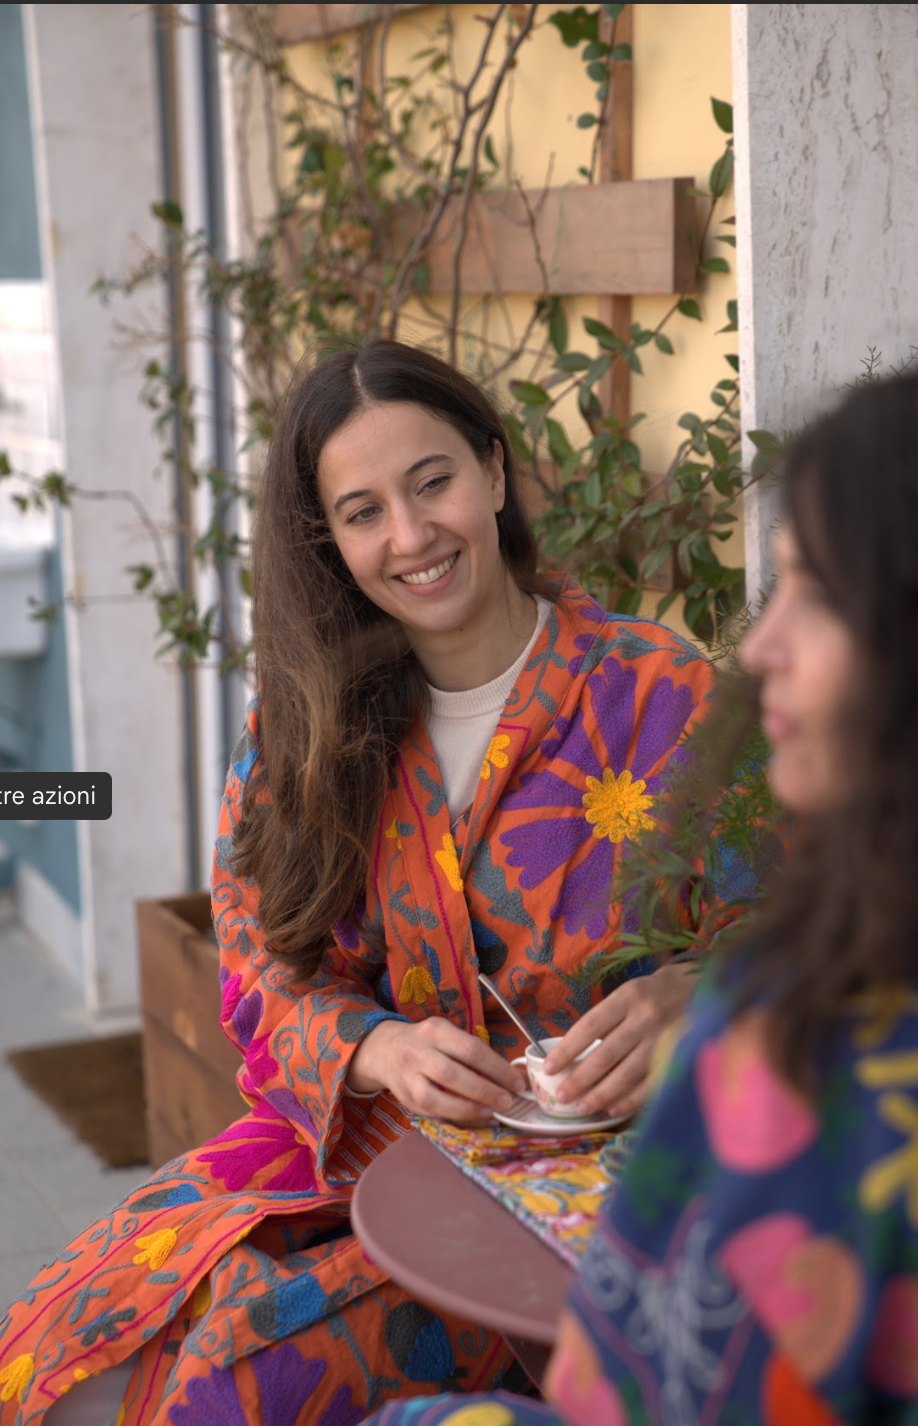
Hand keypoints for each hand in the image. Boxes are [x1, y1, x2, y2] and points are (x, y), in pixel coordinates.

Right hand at [346, 1017, 526, 1123]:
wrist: (386, 1050)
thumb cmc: (427, 1042)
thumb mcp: (447, 1034)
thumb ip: (472, 1052)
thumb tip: (509, 1075)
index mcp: (435, 1030)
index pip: (471, 1050)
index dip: (497, 1068)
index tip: (517, 1082)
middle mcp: (418, 1052)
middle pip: (454, 1074)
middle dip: (485, 1091)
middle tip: (508, 1101)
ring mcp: (408, 1078)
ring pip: (438, 1098)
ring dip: (470, 1109)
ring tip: (492, 1113)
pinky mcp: (406, 1099)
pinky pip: (433, 1112)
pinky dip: (458, 1117)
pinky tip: (475, 1118)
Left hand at [542, 963, 694, 1117]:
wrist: (699, 988)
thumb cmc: (654, 994)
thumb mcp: (628, 994)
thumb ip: (606, 1020)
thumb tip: (573, 1054)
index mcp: (628, 997)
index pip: (589, 1027)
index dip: (567, 1050)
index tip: (549, 1068)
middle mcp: (646, 1018)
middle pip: (606, 1055)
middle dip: (580, 1079)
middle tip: (561, 1096)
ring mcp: (664, 1039)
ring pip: (627, 1074)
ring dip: (602, 1094)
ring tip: (582, 1107)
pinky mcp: (679, 1057)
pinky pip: (650, 1084)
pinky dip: (630, 1099)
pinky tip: (613, 1108)